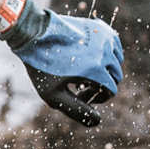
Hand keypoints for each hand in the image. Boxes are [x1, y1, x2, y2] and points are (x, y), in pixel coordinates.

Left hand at [0, 7, 123, 127]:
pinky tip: (88, 57)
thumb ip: (77, 111)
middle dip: (102, 84)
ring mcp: (103, 38)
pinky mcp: (100, 27)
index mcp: (95, 69)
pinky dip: (106, 54)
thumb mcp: (54, 95)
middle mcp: (104, 52)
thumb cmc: (41, 66)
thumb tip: (97, 121)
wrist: (33, 33)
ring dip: (105, 68)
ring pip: (116, 60)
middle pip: (116, 76)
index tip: (80, 95)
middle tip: (80, 84)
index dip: (97, 97)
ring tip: (83, 71)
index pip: (111, 90)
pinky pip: (113, 45)